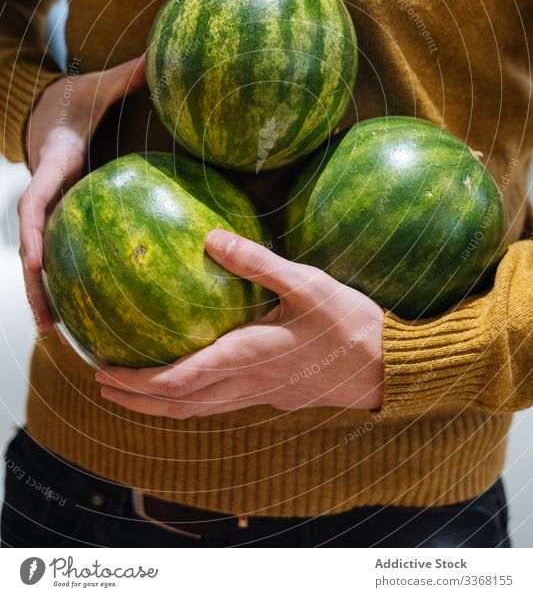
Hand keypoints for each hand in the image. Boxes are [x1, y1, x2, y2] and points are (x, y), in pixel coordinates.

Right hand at [19, 55, 145, 330]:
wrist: (50, 110)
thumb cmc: (76, 101)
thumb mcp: (98, 88)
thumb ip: (127, 78)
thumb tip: (160, 62)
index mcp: (52, 167)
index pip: (34, 203)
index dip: (31, 232)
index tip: (33, 261)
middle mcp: (44, 193)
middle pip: (30, 246)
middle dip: (34, 283)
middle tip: (47, 321)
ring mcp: (49, 210)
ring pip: (39, 258)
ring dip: (45, 294)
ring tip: (58, 333)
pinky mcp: (60, 218)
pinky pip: (60, 252)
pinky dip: (64, 281)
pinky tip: (85, 312)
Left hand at [96, 229, 383, 415]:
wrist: (386, 367)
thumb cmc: (349, 323)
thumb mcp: (307, 283)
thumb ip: (258, 262)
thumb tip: (212, 238)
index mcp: (246, 356)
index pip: (177, 381)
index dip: (137, 381)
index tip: (106, 371)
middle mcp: (246, 383)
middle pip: (178, 405)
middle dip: (136, 397)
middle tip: (104, 383)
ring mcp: (260, 395)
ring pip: (197, 410)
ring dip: (160, 404)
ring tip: (134, 389)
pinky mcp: (273, 395)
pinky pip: (219, 405)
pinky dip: (190, 400)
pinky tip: (190, 381)